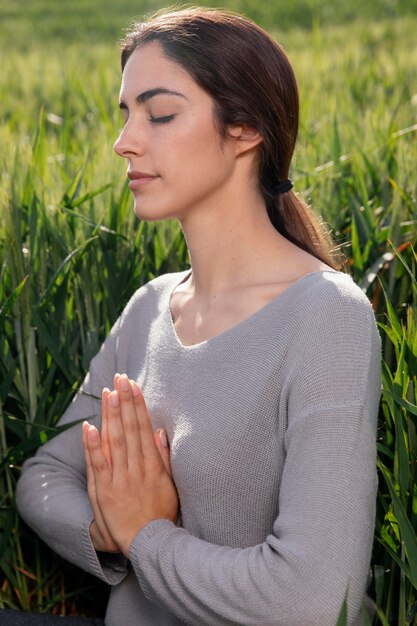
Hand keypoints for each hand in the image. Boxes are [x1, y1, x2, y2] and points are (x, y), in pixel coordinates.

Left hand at [84, 374, 178, 557]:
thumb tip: (159, 430)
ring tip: (109, 393)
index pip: (143, 428)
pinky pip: (98, 465)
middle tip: (121, 378)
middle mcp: (136, 468)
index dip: (138, 405)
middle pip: (129, 429)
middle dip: (125, 402)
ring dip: (112, 415)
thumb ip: (164, 456)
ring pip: (115, 441)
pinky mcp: (104, 492)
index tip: (134, 385)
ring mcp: (119, 479)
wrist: (150, 544)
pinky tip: (90, 427)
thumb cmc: (161, 514)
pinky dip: (93, 446)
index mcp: (153, 465)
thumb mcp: (170, 484)